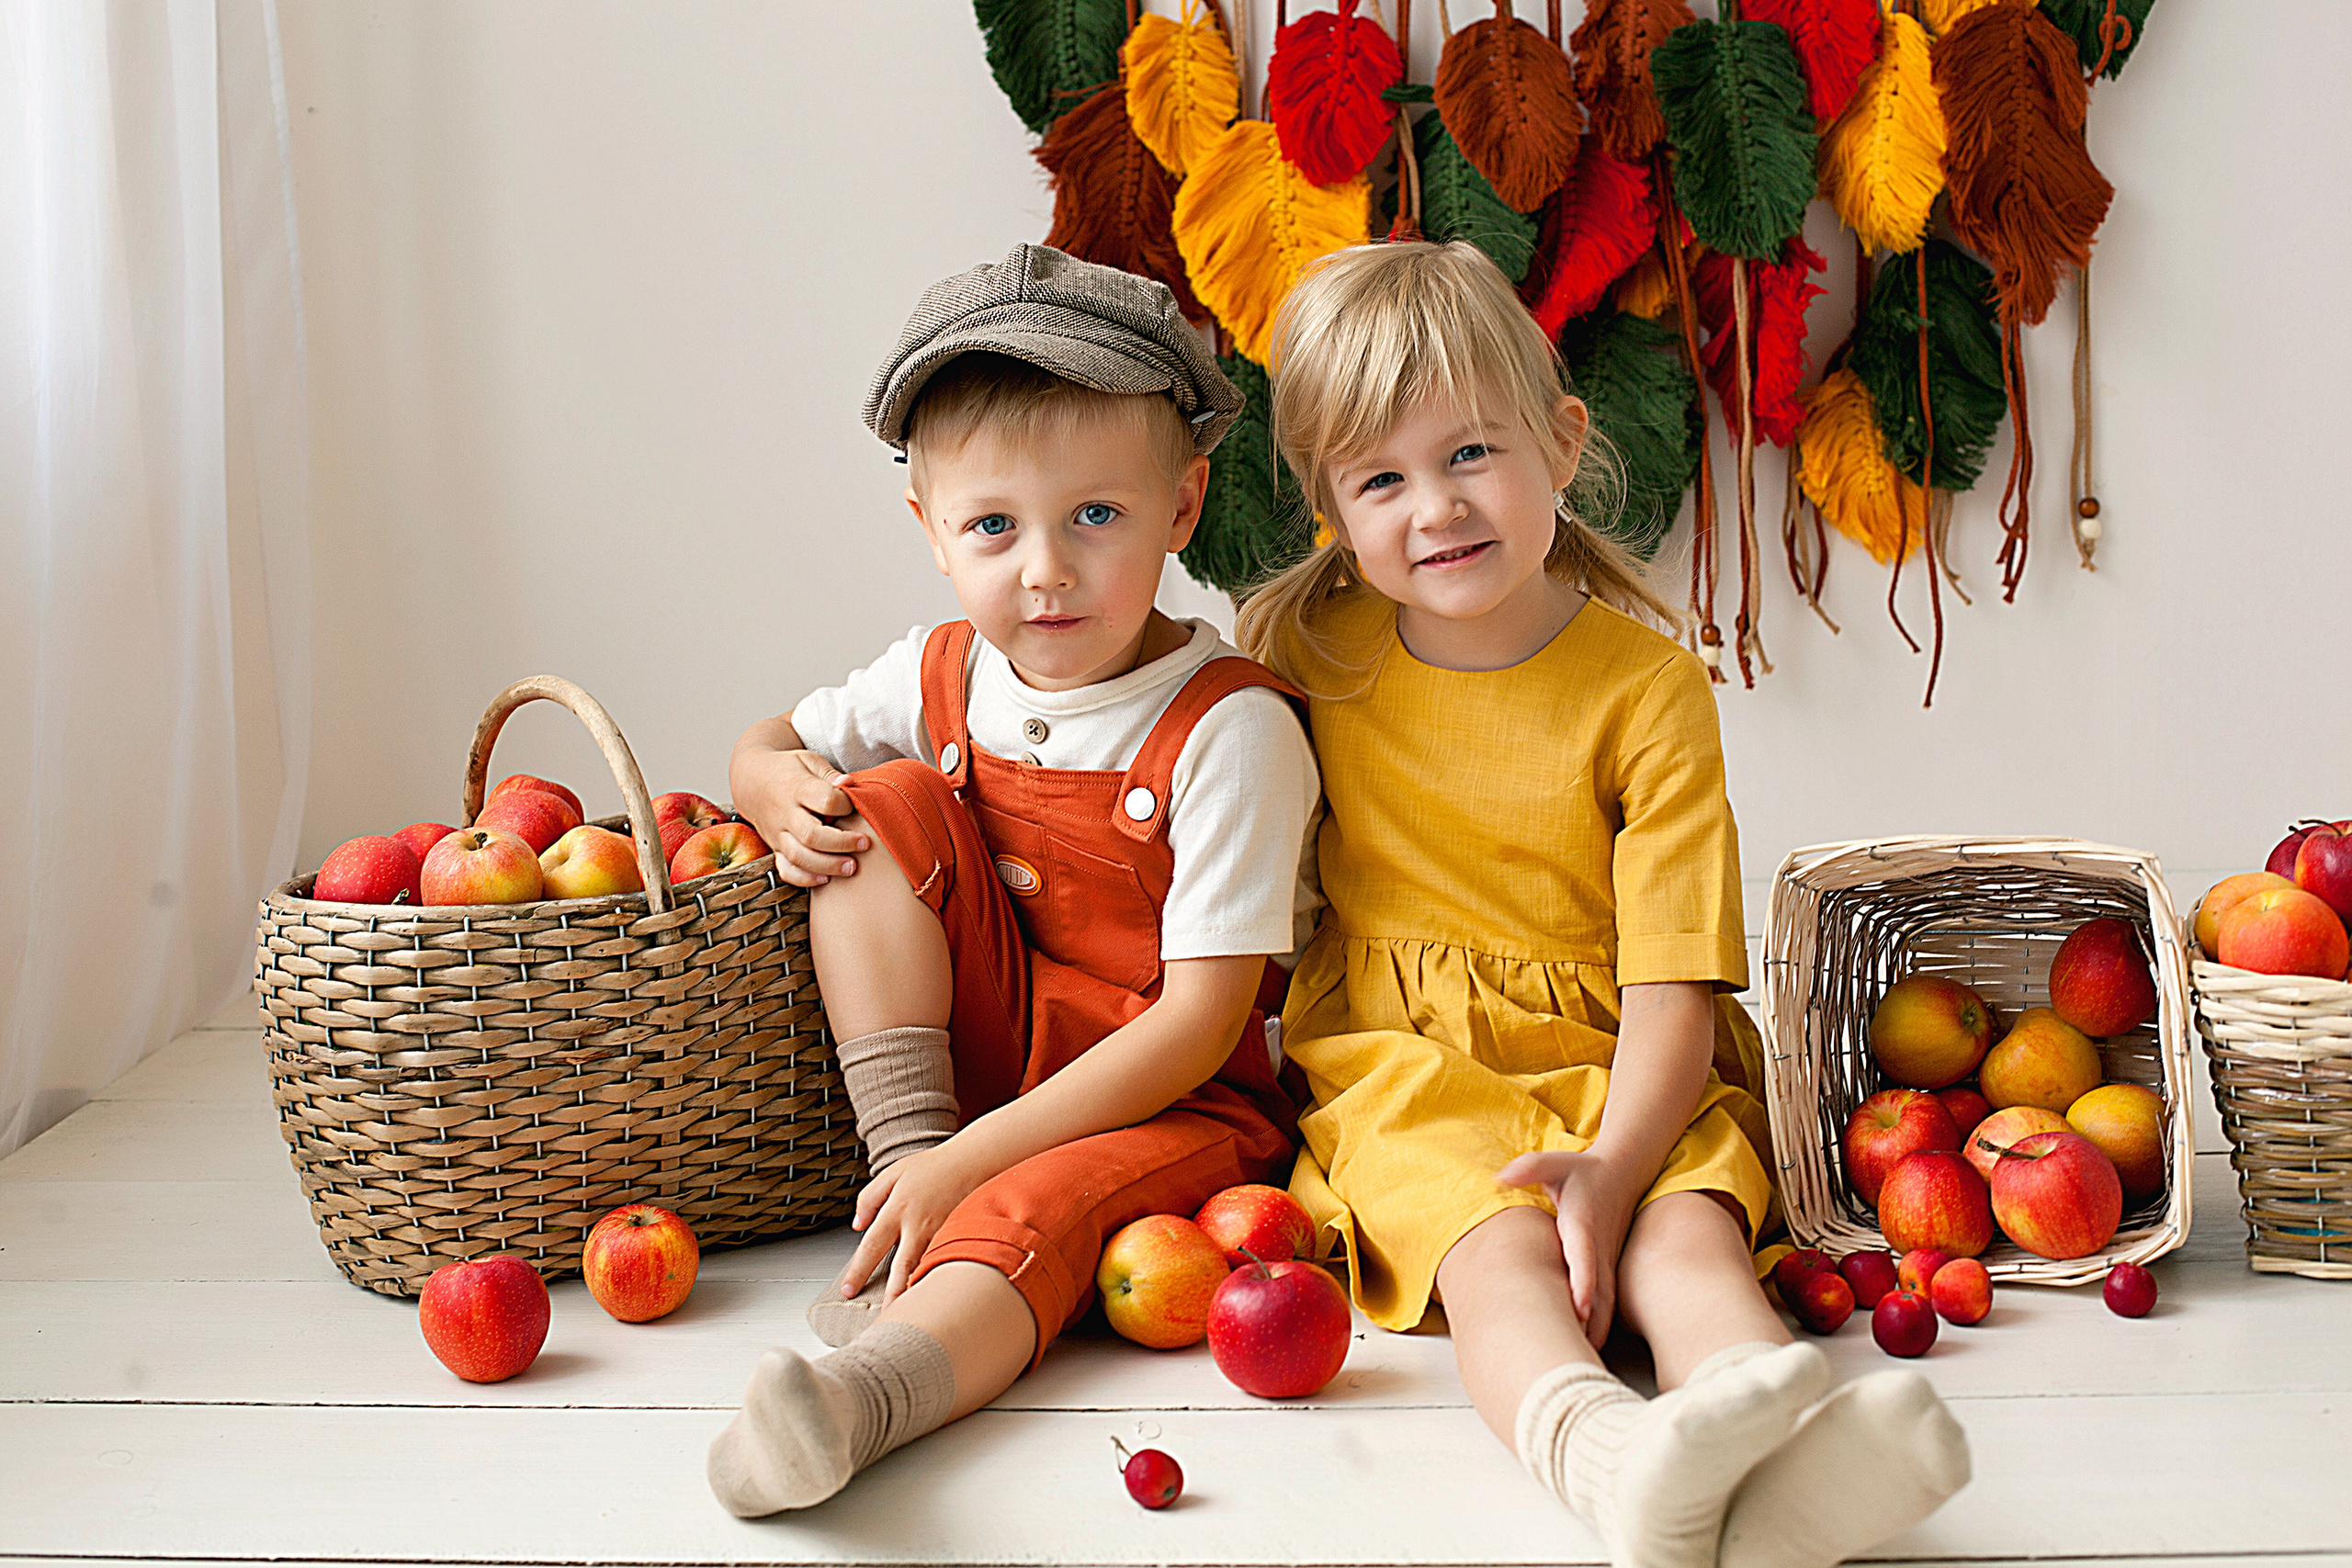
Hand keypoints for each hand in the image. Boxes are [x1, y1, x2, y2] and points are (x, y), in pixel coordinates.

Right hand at [735, 746, 868, 887]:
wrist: (750, 780)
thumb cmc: (788, 770)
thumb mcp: (808, 761)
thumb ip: (830, 774)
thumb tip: (849, 784)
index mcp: (796, 788)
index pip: (824, 801)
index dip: (844, 805)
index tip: (854, 805)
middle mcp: (785, 814)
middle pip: (812, 835)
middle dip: (841, 843)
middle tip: (864, 844)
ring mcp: (778, 834)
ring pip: (799, 857)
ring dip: (827, 865)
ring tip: (851, 867)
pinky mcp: (775, 848)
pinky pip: (786, 869)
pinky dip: (804, 879)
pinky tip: (825, 879)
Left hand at [838, 1139, 993, 1306]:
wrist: (972, 1160)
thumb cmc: (931, 1167)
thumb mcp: (892, 1173)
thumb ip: (869, 1198)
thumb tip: (857, 1225)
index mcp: (897, 1209)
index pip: (871, 1246)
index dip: (858, 1270)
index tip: (849, 1290)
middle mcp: (917, 1224)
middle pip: (900, 1267)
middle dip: (891, 1295)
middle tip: (884, 1317)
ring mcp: (941, 1232)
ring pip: (925, 1268)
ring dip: (915, 1291)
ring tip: (909, 1313)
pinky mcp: (958, 1235)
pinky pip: (944, 1261)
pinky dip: (937, 1278)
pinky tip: (935, 1293)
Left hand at [1497, 1149, 1642, 1345]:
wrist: (1624, 1171)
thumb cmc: (1582, 1171)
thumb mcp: (1555, 1163)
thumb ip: (1529, 1168)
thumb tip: (1501, 1176)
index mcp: (1582, 1225)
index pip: (1584, 1257)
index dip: (1582, 1283)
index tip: (1580, 1309)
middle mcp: (1598, 1249)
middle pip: (1598, 1294)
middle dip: (1589, 1326)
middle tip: (1574, 1358)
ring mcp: (1606, 1263)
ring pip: (1605, 1306)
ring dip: (1594, 1334)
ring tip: (1578, 1369)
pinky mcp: (1607, 1271)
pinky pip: (1606, 1305)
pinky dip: (1599, 1329)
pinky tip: (1586, 1353)